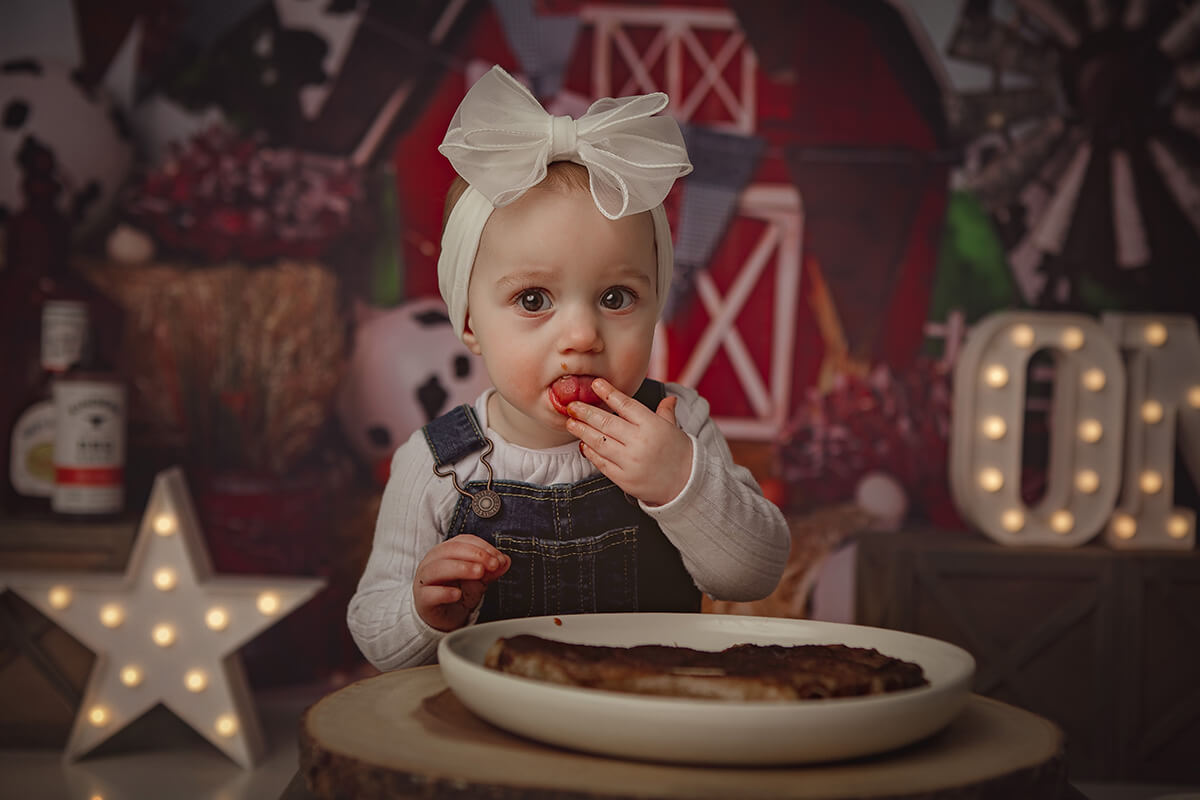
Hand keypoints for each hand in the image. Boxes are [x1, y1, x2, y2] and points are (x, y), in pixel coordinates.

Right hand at [413, 534, 508, 631]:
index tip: (498, 559)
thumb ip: (490, 570)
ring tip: (479, 573)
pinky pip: (430, 594)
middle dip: (474, 555)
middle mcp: (432, 561)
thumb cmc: (458, 592)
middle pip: (450, 550)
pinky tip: (457, 594)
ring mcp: (425, 580)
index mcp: (446, 552)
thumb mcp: (478, 580)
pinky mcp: (422, 599)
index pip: (463, 541)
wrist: (444, 618)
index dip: (482, 547)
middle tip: (492, 564)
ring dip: (461, 568)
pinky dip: (444, 593)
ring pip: (437, 568)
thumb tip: (505, 561)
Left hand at [565, 378, 692, 505]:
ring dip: (582, 431)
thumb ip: (665, 412)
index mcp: (652, 425)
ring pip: (599, 442)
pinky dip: (590, 452)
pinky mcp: (623, 478)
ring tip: (571, 422)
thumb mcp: (673, 428)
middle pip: (607, 423)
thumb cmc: (679, 453)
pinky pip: (601, 463)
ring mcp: (630, 461)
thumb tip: (669, 397)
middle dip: (586, 413)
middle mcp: (639, 442)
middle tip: (572, 405)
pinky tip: (583, 444)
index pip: (626, 405)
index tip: (595, 384)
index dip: (609, 393)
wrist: (686, 484)